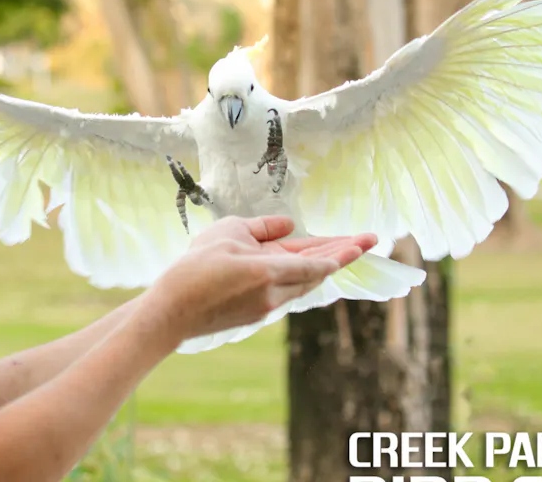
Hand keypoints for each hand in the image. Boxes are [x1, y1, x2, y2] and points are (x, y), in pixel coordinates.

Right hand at [143, 216, 375, 342]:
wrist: (173, 311)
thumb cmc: (195, 268)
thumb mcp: (228, 232)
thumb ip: (262, 228)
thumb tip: (288, 226)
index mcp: (269, 270)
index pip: (316, 260)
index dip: (342, 250)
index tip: (364, 242)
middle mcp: (275, 292)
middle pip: (317, 272)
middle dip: (343, 255)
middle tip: (368, 240)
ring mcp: (267, 307)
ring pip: (304, 284)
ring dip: (322, 266)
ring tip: (343, 250)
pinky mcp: (256, 314)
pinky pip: (287, 292)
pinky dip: (301, 277)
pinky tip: (305, 268)